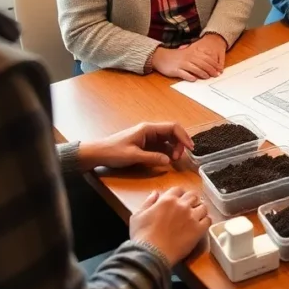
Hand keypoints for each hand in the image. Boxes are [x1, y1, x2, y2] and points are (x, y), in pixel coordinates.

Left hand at [78, 121, 192, 169]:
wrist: (98, 153)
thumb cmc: (113, 152)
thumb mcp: (133, 156)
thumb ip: (152, 158)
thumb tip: (168, 160)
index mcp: (148, 129)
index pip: (172, 128)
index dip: (183, 136)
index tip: (190, 148)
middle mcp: (150, 131)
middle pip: (172, 133)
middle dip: (179, 144)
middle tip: (178, 158)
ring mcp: (148, 137)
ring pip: (168, 140)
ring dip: (174, 149)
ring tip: (173, 160)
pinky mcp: (146, 145)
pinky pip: (161, 146)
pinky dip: (167, 152)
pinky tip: (167, 160)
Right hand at [129, 187, 210, 264]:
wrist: (151, 254)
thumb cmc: (141, 236)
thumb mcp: (138, 216)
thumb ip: (148, 202)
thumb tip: (155, 193)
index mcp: (167, 200)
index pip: (179, 190)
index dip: (179, 194)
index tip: (178, 200)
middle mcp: (182, 205)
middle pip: (193, 196)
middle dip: (191, 200)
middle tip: (188, 208)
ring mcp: (192, 217)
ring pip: (203, 207)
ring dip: (200, 210)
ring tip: (196, 217)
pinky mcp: (199, 230)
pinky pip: (208, 220)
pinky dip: (205, 221)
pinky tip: (201, 226)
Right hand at [151, 36, 224, 80]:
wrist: (161, 57)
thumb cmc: (176, 56)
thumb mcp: (188, 53)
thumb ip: (197, 57)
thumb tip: (209, 63)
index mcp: (192, 53)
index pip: (206, 58)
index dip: (214, 64)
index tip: (220, 69)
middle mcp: (188, 57)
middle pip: (202, 63)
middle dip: (211, 69)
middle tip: (216, 75)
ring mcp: (181, 64)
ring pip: (194, 68)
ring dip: (202, 73)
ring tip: (207, 77)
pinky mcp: (175, 70)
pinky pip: (183, 74)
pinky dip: (189, 76)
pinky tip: (194, 79)